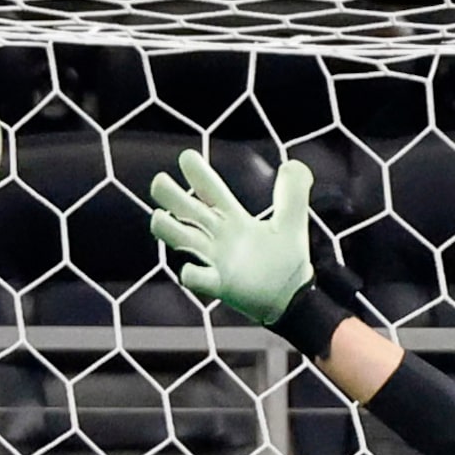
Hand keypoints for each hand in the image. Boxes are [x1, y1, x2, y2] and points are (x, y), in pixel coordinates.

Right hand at [147, 150, 314, 326]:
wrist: (294, 297)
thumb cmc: (287, 259)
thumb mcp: (292, 221)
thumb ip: (293, 193)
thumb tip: (295, 164)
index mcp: (233, 218)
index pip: (210, 190)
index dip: (198, 174)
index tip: (187, 157)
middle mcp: (218, 235)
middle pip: (186, 210)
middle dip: (170, 195)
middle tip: (160, 182)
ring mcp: (216, 260)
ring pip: (181, 239)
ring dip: (167, 228)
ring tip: (159, 217)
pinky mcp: (221, 284)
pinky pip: (198, 279)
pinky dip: (192, 275)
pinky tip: (189, 271)